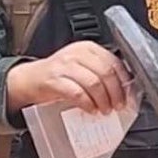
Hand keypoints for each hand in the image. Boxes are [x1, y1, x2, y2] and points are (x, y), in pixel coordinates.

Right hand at [5, 41, 131, 114]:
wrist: (30, 79)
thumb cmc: (60, 75)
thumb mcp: (82, 66)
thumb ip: (100, 72)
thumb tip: (123, 90)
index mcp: (88, 48)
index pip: (113, 62)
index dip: (123, 81)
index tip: (127, 95)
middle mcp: (77, 53)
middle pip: (105, 73)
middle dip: (115, 93)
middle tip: (118, 106)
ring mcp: (64, 66)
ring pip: (93, 83)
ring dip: (103, 100)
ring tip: (105, 110)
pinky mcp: (54, 80)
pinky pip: (77, 93)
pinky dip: (87, 104)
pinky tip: (91, 109)